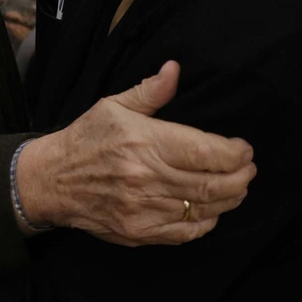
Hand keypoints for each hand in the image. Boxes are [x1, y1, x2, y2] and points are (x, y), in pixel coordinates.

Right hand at [16, 61, 255, 245]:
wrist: (52, 180)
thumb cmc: (86, 139)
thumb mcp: (114, 105)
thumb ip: (151, 91)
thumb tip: (175, 69)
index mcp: (145, 142)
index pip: (206, 152)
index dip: (234, 153)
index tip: (243, 148)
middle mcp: (147, 178)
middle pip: (213, 184)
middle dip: (241, 177)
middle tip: (249, 168)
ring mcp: (144, 209)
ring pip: (203, 209)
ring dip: (230, 199)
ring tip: (239, 187)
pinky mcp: (140, 231)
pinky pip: (185, 232)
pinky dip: (206, 222)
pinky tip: (213, 210)